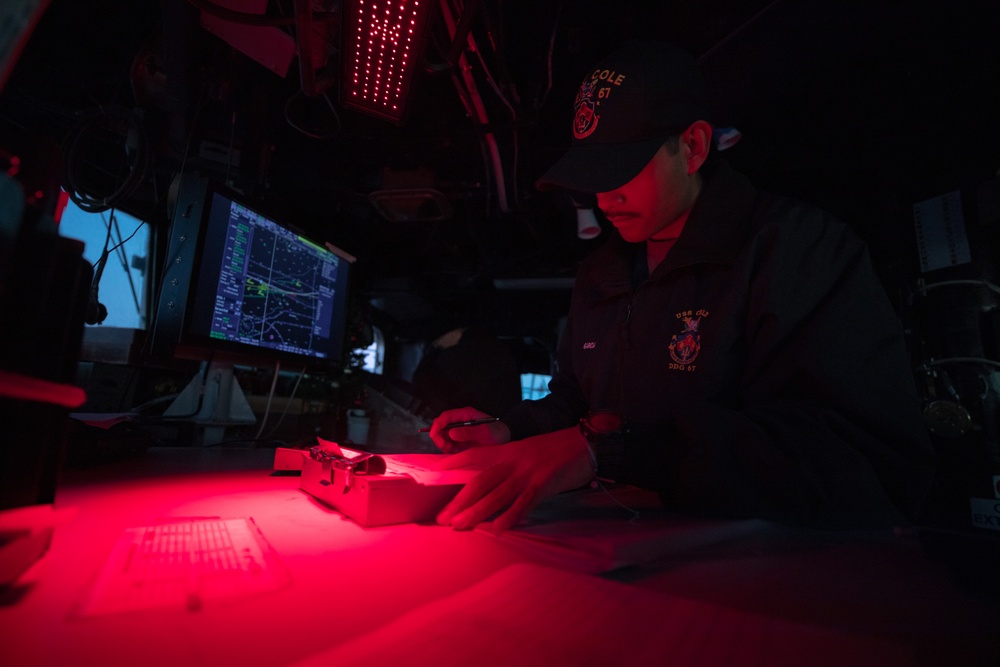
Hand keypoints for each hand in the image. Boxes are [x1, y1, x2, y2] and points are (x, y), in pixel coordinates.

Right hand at [429, 407, 510, 452]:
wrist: (505, 441)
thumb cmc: (497, 433)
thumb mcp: (484, 433)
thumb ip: (468, 432)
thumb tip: (451, 433)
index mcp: (465, 414)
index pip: (446, 416)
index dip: (437, 425)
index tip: (433, 435)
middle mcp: (460, 421)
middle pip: (440, 426)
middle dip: (439, 437)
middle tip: (446, 447)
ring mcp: (459, 431)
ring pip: (442, 436)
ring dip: (444, 444)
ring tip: (454, 450)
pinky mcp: (460, 441)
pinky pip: (448, 444)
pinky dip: (449, 449)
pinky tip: (457, 452)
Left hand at [435, 426, 593, 530]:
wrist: (587, 442)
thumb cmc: (559, 449)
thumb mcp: (529, 452)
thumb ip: (511, 466)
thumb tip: (495, 486)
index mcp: (508, 451)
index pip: (475, 456)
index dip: (454, 463)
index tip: (435, 473)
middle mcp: (513, 462)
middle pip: (480, 483)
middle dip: (459, 501)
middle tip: (442, 518)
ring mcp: (527, 473)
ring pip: (496, 495)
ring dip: (476, 512)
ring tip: (459, 526)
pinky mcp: (543, 484)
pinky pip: (523, 503)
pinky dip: (510, 516)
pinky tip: (497, 528)